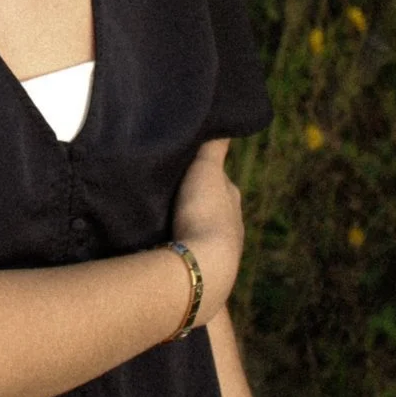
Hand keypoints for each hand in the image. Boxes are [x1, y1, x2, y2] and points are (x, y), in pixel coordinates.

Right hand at [172, 137, 242, 322]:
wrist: (203, 266)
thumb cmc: (204, 213)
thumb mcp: (206, 170)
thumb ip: (214, 147)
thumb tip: (225, 122)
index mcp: (233, 200)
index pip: (219, 182)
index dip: (202, 175)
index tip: (184, 170)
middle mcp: (233, 227)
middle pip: (211, 209)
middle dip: (193, 204)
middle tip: (168, 196)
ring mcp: (221, 255)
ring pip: (201, 234)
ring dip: (186, 228)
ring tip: (162, 223)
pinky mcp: (205, 274)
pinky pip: (190, 254)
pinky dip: (180, 248)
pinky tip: (165, 247)